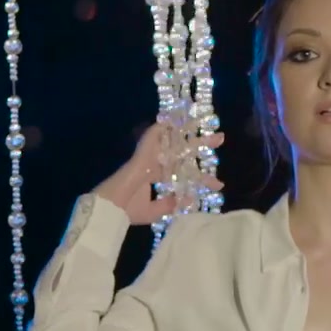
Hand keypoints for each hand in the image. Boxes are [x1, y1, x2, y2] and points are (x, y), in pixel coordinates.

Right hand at [96, 123, 225, 225]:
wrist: (110, 210)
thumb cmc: (127, 211)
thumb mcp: (154, 211)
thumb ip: (170, 204)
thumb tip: (189, 199)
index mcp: (156, 177)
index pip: (183, 174)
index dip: (201, 179)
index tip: (218, 184)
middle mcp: (155, 164)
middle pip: (182, 153)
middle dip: (201, 146)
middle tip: (220, 138)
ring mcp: (149, 157)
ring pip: (172, 142)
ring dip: (188, 132)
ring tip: (204, 122)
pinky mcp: (142, 154)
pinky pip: (153, 136)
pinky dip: (162, 127)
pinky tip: (173, 119)